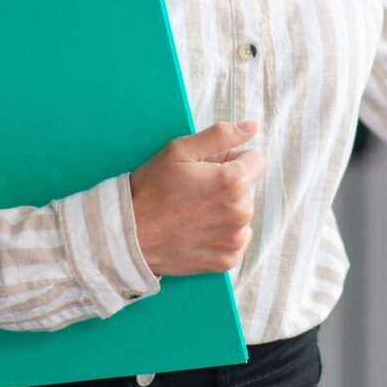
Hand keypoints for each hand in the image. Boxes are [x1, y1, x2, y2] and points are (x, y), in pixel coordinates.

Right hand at [128, 120, 264, 276]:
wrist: (129, 235)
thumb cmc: (152, 189)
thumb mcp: (180, 150)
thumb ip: (221, 135)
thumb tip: (251, 126)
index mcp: (233, 181)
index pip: (256, 161)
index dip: (232, 159)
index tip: (210, 168)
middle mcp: (241, 212)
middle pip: (248, 188)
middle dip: (228, 185)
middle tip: (194, 190)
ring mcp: (234, 239)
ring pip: (242, 214)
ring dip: (225, 210)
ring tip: (193, 211)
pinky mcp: (227, 260)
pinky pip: (236, 238)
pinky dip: (221, 234)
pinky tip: (197, 229)